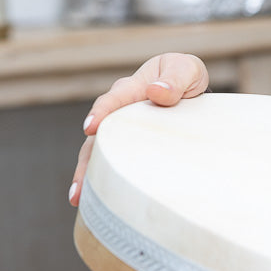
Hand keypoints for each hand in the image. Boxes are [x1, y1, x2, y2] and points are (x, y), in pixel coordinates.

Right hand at [69, 52, 208, 206]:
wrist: (190, 89)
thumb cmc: (185, 76)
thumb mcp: (186, 69)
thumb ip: (175, 79)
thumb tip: (155, 92)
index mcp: (132, 88)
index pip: (114, 100)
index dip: (102, 112)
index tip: (91, 128)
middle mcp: (119, 111)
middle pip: (98, 136)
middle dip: (87, 159)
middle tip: (80, 183)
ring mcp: (120, 131)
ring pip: (100, 153)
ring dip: (89, 175)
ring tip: (80, 198)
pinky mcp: (128, 146)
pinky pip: (113, 162)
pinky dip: (105, 179)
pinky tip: (97, 200)